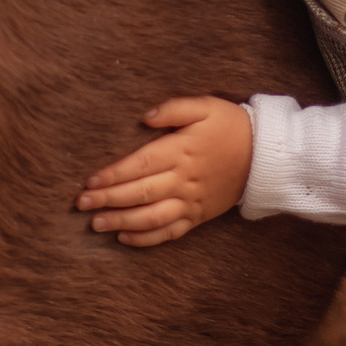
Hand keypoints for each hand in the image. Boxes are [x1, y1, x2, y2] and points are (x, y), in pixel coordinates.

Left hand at [77, 97, 252, 247]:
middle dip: (108, 200)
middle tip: (81, 204)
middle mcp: (184, 180)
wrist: (264, 156)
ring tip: (96, 224)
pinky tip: (125, 238)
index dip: (114, 174)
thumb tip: (145, 116)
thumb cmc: (230, 126)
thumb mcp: (206, 106)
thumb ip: (174, 109)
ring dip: (122, 222)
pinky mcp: (198, 216)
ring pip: (152, 217)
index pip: (140, 165)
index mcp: (181, 151)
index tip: (90, 181)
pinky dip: (147, 238)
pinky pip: (170, 232)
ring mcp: (191, 201)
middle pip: (141, 193)